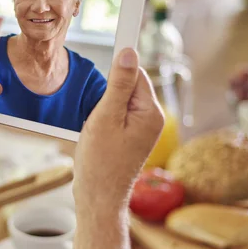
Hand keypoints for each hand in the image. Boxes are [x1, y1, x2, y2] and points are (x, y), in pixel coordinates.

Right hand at [73, 48, 163, 215]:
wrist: (98, 199)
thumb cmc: (100, 164)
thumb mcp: (105, 118)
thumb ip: (118, 84)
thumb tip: (129, 52)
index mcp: (151, 113)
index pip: (136, 74)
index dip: (118, 68)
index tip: (110, 50)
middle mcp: (152, 120)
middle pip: (128, 87)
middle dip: (107, 95)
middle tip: (96, 117)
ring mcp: (142, 130)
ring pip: (119, 102)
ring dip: (102, 109)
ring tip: (95, 131)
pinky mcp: (131, 138)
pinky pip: (117, 116)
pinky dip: (102, 120)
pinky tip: (96, 136)